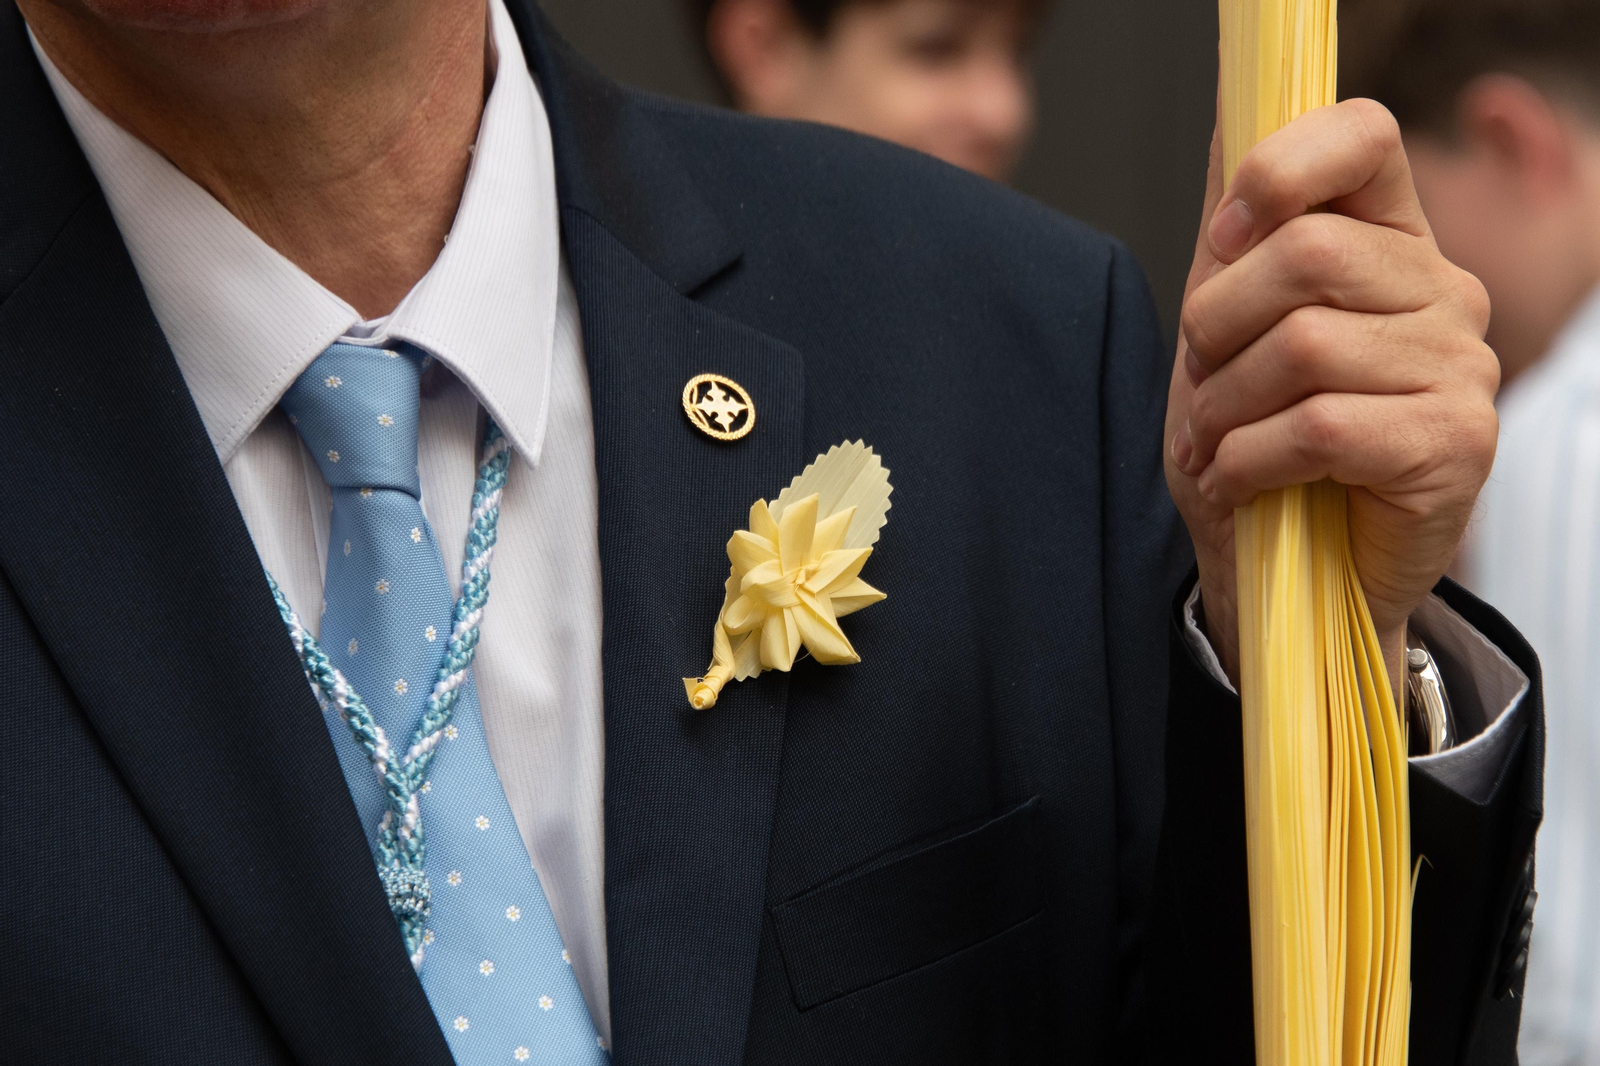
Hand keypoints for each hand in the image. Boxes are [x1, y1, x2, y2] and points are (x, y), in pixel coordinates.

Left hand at [1165, 99, 1498, 691]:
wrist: (1292, 576)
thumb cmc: (1259, 447)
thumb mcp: (1227, 334)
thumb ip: (1236, 235)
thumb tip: (1229, 118)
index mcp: (1391, 240)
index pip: (1363, 136)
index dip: (1279, 170)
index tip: (1224, 236)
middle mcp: (1443, 289)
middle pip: (1306, 255)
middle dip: (1215, 327)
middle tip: (1201, 387)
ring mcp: (1461, 366)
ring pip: (1304, 347)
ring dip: (1224, 407)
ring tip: (1212, 445)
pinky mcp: (1456, 444)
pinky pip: (1319, 427)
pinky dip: (1248, 462)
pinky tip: (1237, 482)